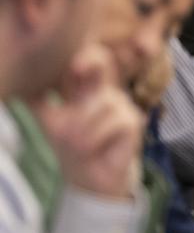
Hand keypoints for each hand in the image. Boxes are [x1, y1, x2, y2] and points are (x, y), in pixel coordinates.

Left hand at [34, 46, 144, 198]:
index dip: (83, 56)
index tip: (72, 65)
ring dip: (83, 129)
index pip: (88, 59)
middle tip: (77, 68)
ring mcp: (121, 104)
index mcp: (86, 87)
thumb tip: (21, 88)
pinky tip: (94, 148)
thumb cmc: (73, 145)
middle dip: (92, 61)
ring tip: (78, 145)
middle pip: (103, 61)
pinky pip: (112, 122)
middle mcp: (105, 90)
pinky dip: (96, 139)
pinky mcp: (133, 121)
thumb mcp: (52, 121)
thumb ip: (41, 102)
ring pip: (100, 105)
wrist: (89, 176)